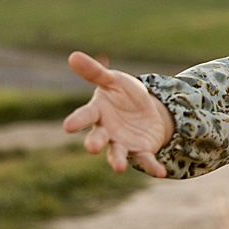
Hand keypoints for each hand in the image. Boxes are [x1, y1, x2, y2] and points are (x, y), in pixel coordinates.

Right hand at [62, 52, 173, 176]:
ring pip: (117, 153)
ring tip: (118, 167)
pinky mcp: (140, 151)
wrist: (147, 110)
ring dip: (117, 160)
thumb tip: (73, 55)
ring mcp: (122, 143)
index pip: (85, 115)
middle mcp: (106, 131)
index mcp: (98, 112)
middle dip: (94, 143)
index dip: (77, 121)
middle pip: (98, 138)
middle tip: (91, 148)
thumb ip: (96, 72)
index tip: (67, 126)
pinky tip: (160, 172)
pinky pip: (145, 161)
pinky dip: (152, 167)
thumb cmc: (124, 94)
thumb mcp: (114, 80)